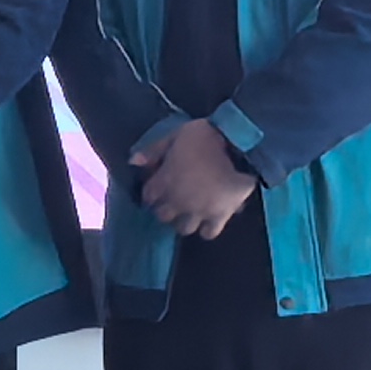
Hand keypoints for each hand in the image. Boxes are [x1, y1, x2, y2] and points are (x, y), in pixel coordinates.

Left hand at [139, 118, 258, 239]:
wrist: (237, 144)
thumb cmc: (203, 137)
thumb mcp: (174, 137)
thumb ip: (153, 151)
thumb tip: (133, 162)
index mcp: (164, 182)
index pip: (148, 197)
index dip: (151, 192)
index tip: (157, 187)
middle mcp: (178, 201)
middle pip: (163, 216)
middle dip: (166, 209)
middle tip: (174, 200)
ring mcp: (199, 211)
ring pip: (184, 228)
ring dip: (185, 220)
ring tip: (191, 211)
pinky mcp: (220, 216)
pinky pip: (209, 232)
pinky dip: (208, 227)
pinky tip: (209, 218)